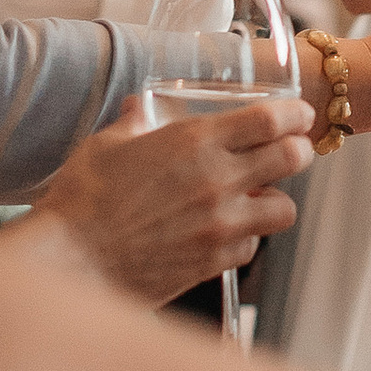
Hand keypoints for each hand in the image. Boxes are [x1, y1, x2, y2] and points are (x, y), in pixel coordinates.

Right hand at [37, 92, 314, 303]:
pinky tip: (224, 232)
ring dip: (275, 200)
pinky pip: (251, 247)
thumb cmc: (82, 202)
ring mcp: (220, 225)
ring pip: (284, 210)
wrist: (71, 261)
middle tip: (290, 150)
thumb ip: (132, 123)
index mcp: (195, 142)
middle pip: (291, 159)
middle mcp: (217, 181)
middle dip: (297, 151)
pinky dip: (246, 239)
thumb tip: (137, 108)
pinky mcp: (213, 263)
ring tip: (257, 197)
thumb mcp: (105, 146)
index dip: (295, 114)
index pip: (271, 120)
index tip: (299, 115)